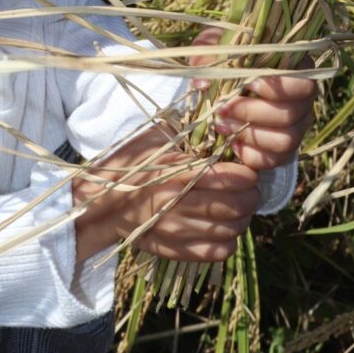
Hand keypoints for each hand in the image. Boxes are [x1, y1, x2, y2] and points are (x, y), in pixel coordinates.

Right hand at [73, 124, 259, 262]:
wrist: (102, 203)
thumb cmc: (130, 164)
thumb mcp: (153, 136)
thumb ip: (183, 126)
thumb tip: (209, 101)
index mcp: (176, 172)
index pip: (230, 178)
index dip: (247, 174)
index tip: (246, 170)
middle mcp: (179, 203)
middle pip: (237, 206)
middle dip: (250, 196)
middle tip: (248, 189)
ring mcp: (178, 231)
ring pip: (231, 230)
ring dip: (242, 218)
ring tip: (236, 207)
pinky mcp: (176, 250)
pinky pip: (217, 252)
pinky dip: (228, 240)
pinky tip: (222, 227)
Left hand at [191, 27, 315, 170]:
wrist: (221, 86)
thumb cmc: (222, 59)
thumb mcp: (212, 48)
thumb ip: (207, 57)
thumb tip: (201, 83)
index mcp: (295, 72)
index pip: (304, 84)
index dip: (279, 87)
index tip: (249, 83)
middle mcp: (302, 102)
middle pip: (290, 115)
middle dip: (252, 113)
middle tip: (222, 109)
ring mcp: (296, 129)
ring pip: (285, 141)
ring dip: (250, 136)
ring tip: (222, 126)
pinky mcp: (283, 151)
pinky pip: (275, 160)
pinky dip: (251, 155)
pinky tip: (231, 143)